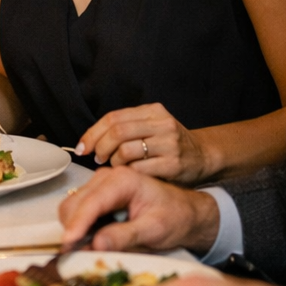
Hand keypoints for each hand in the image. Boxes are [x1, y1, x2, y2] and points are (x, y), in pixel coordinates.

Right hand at [58, 166, 220, 257]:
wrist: (185, 212)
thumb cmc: (174, 217)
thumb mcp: (154, 230)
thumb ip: (125, 236)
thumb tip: (96, 244)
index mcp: (122, 180)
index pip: (91, 203)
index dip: (77, 224)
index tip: (68, 244)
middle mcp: (106, 177)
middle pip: (74, 203)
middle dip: (72, 229)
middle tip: (76, 254)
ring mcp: (99, 185)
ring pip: (71, 207)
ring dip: (74, 229)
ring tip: (86, 248)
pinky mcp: (96, 195)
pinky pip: (78, 211)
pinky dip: (79, 227)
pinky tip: (91, 239)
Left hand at [76, 104, 206, 183]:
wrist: (203, 157)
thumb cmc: (169, 144)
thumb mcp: (151, 127)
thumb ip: (126, 128)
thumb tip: (90, 140)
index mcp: (153, 111)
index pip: (114, 118)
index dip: (93, 133)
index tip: (82, 147)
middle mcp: (162, 124)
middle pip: (118, 132)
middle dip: (101, 147)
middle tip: (97, 158)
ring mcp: (169, 144)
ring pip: (126, 151)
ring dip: (114, 162)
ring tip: (115, 166)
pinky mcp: (173, 165)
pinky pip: (139, 170)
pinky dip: (127, 174)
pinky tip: (129, 175)